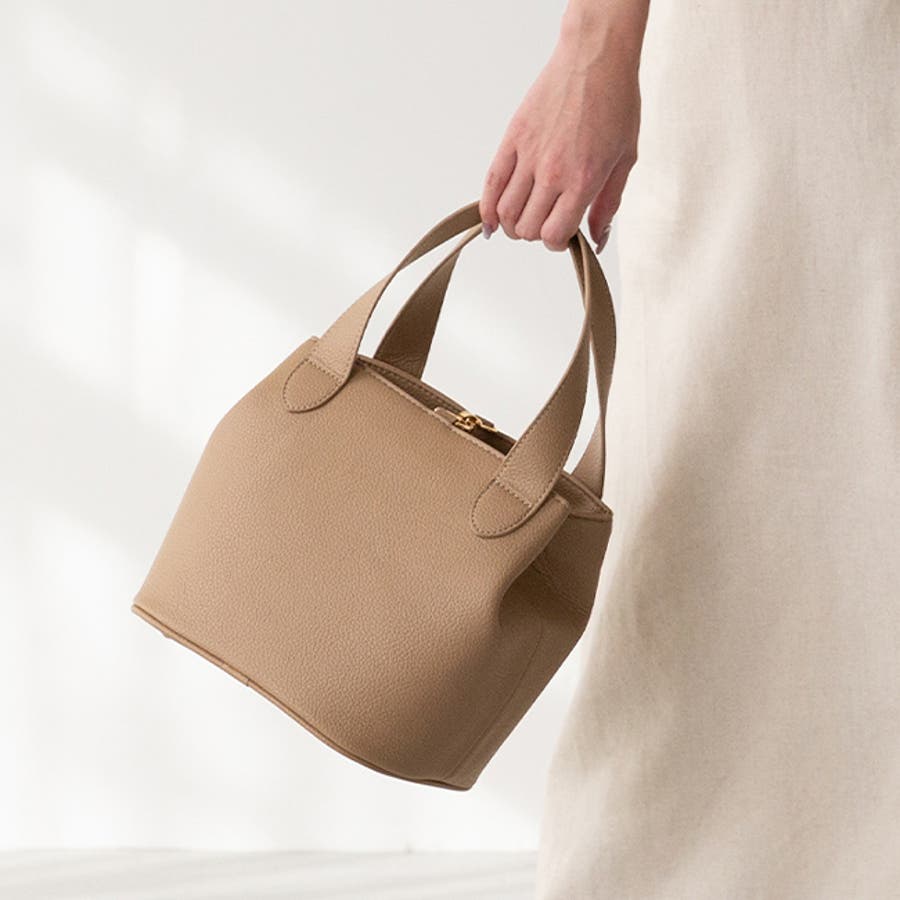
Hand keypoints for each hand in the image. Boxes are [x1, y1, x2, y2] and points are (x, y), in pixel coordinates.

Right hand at [479, 15, 643, 253]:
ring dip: (511, 225)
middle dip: (535, 233)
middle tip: (544, 221)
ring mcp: (529, 155)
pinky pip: (491, 184)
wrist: (595, 58)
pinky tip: (490, 220)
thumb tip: (597, 240)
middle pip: (527, 228)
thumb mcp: (624, 160)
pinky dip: (486, 209)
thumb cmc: (615, 103)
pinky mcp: (512, 139)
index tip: (562, 234)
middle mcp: (552, 172)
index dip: (556, 242)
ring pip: (505, 212)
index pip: (554, 235)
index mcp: (583, 181)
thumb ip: (608, 205)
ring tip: (521, 218)